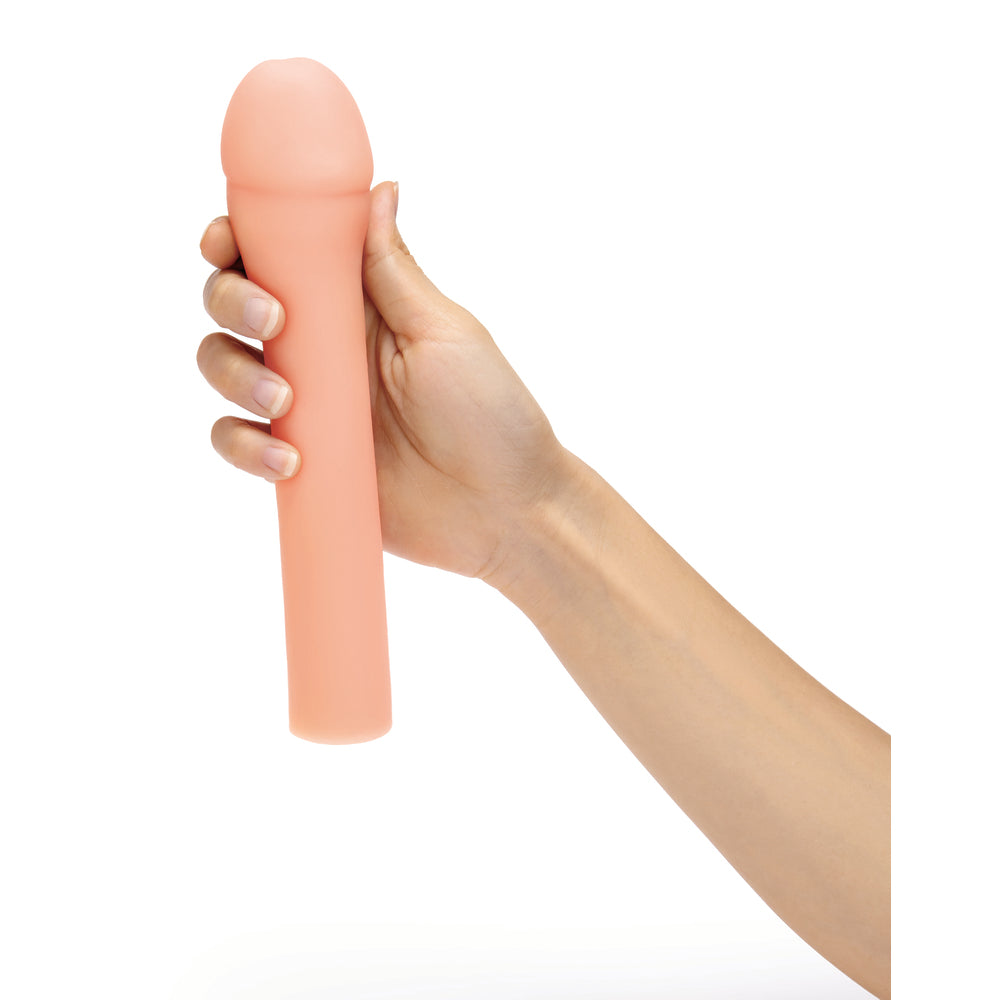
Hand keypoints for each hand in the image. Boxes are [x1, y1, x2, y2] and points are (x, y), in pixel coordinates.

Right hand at [198, 180, 567, 579]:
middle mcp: (321, 347)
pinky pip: (238, 444)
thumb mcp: (444, 332)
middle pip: (232, 304)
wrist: (505, 511)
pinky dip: (244, 447)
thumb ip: (394, 269)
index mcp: (356, 304)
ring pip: (224, 369)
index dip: (237, 238)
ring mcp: (305, 405)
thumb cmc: (491, 415)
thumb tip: (377, 187)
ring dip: (234, 376)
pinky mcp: (297, 460)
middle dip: (230, 300)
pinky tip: (290, 461)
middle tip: (272, 322)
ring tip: (286, 405)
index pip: (279, 255)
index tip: (226, 240)